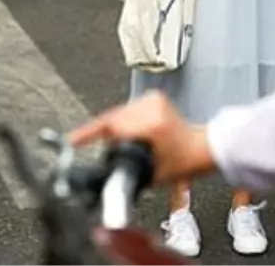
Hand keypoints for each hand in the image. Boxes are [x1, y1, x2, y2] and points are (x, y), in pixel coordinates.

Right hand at [68, 91, 215, 184]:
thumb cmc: (183, 162)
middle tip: (89, 145)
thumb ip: (125, 172)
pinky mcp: (153, 97)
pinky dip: (121, 119)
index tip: (73, 140)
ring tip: (114, 143)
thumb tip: (100, 177)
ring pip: (118, 112)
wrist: (201, 148)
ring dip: (111, 126)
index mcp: (152, 125)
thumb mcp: (151, 174)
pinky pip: (127, 107)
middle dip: (99, 132)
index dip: (88, 134)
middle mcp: (152, 107)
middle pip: (112, 117)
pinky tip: (124, 132)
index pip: (111, 125)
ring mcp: (153, 99)